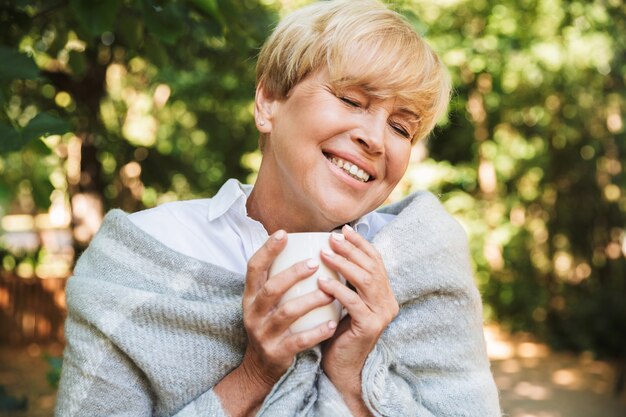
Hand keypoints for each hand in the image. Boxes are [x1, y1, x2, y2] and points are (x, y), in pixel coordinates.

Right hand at [240, 230, 337, 389]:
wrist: (260, 367)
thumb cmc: (270, 323)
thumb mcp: (265, 302)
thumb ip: (277, 279)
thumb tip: (301, 246)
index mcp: (250, 296)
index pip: (253, 267)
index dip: (267, 250)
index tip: (284, 233)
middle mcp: (253, 313)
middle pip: (271, 289)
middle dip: (293, 274)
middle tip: (315, 263)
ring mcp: (264, 333)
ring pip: (287, 313)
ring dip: (310, 301)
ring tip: (330, 293)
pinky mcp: (277, 352)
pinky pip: (299, 341)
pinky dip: (317, 332)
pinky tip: (333, 324)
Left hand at [318, 225, 398, 395]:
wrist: (340, 366)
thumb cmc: (337, 331)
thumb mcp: (343, 301)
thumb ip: (344, 281)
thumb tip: (326, 250)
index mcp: (384, 293)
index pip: (376, 260)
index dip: (361, 243)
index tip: (344, 230)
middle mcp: (388, 301)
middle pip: (372, 266)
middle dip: (351, 249)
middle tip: (332, 237)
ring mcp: (382, 314)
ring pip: (365, 280)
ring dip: (344, 264)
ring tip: (324, 253)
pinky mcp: (370, 326)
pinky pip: (353, 302)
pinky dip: (337, 289)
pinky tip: (321, 281)